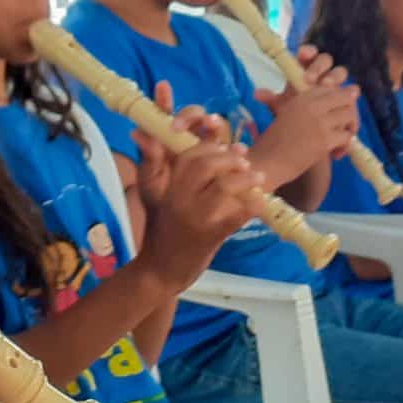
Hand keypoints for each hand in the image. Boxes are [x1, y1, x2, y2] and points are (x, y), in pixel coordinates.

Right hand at [137, 85, 262, 287]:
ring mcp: (194, 217)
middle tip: (244, 158)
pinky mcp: (208, 236)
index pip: (187, 152)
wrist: (159, 271)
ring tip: (258, 177)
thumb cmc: (161, 230)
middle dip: (229, 157)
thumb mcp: (154, 195)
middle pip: (206, 164)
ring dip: (245, 178)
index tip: (224, 140)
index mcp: (166, 185)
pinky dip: (252, 206)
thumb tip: (142, 132)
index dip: (207, 140)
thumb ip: (155, 163)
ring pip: (224, 186)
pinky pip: (236, 215)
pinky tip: (260, 202)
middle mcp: (177, 197)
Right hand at [252, 46, 360, 175]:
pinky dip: (344, 146)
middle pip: (346, 98)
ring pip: (350, 115)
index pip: (333, 89)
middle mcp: (311, 105)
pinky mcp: (324, 140)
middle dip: (350, 112)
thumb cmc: (275, 141)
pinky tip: (335, 154)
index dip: (340, 101)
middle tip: (346, 128)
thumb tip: (347, 92)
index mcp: (302, 97)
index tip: (337, 115)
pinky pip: (346, 137)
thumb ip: (310, 105)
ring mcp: (319, 122)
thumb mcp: (288, 114)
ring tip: (341, 141)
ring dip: (350, 129)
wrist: (267, 162)